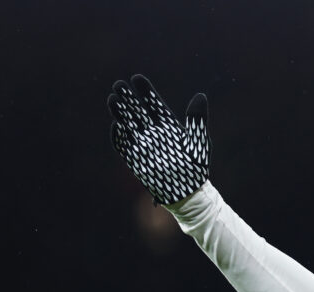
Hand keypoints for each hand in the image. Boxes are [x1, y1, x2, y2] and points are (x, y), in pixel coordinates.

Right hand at [107, 74, 208, 204]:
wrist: (188, 192)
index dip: (145, 91)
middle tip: (120, 84)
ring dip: (119, 112)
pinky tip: (117, 125)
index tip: (137, 78)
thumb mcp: (198, 141)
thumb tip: (200, 96)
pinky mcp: (135, 159)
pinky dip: (118, 135)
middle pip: (137, 111)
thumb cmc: (196, 167)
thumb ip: (197, 119)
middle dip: (128, 98)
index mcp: (168, 126)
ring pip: (127, 124)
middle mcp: (153, 133)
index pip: (153, 104)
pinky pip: (123, 145)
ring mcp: (143, 145)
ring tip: (113, 98)